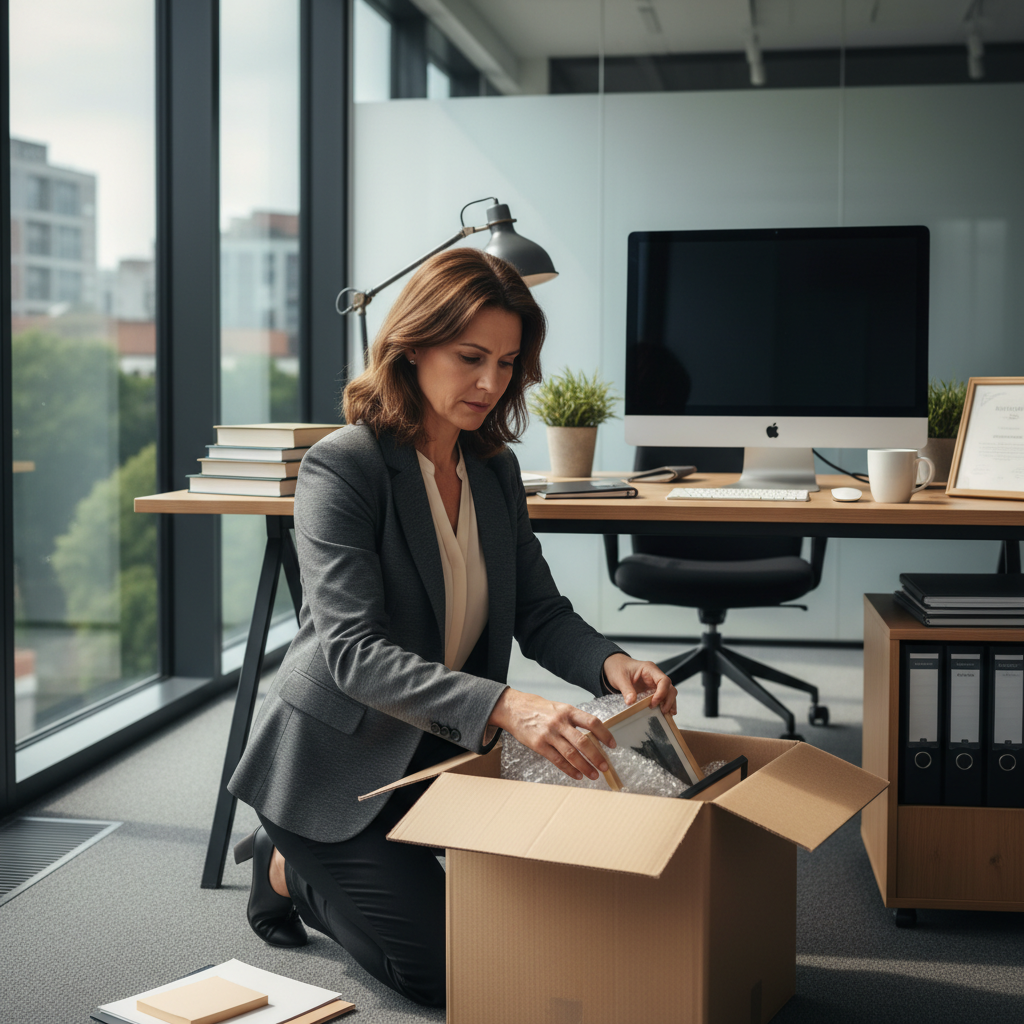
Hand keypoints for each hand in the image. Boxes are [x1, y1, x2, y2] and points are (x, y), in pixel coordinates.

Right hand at [488, 688, 616, 781]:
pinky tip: (577, 775)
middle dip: (596, 756)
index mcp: (568, 711)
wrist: (514, 709)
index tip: (612, 745)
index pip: (592, 722)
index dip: (604, 734)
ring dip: (585, 766)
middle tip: (605, 766)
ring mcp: (549, 734)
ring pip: (571, 754)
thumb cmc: (539, 709)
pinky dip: (569, 770)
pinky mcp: (539, 745)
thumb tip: (593, 737)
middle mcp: (559, 722)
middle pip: (583, 742)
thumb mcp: (559, 708)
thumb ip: (573, 720)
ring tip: (594, 775)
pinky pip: (557, 760)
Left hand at [602, 653, 676, 716]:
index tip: (653, 703)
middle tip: (662, 711)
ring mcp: (654, 683)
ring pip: (669, 693)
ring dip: (669, 703)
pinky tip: (664, 713)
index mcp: (649, 669)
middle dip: (669, 700)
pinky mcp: (652, 690)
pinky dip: (665, 704)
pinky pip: (662, 697)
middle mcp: (655, 676)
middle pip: (670, 687)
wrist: (615, 666)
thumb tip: (631, 702)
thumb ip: (626, 689)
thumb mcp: (620, 678)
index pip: (663, 680)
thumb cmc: (618, 667)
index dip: (662, 692)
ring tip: (666, 714)